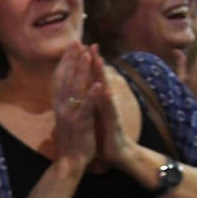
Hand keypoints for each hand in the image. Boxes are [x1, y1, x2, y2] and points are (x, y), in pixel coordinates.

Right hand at [53, 43, 100, 167]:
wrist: (70, 162)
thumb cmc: (71, 141)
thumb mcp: (65, 119)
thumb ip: (65, 105)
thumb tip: (63, 95)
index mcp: (59, 105)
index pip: (60, 78)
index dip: (65, 61)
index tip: (71, 47)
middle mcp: (61, 107)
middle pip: (65, 78)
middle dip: (72, 60)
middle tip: (77, 42)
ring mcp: (70, 115)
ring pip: (75, 89)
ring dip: (81, 71)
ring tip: (87, 55)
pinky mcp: (80, 124)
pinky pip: (87, 107)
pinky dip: (92, 96)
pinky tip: (99, 84)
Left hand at [92, 53, 137, 171]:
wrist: (118, 153)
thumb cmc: (104, 133)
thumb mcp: (94, 115)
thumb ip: (91, 102)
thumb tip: (85, 92)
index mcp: (96, 101)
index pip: (90, 80)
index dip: (85, 66)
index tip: (78, 50)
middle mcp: (104, 102)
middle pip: (99, 79)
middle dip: (95, 62)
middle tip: (91, 44)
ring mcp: (110, 110)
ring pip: (105, 89)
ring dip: (102, 75)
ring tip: (98, 60)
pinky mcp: (113, 121)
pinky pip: (109, 109)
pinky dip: (106, 99)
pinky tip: (105, 89)